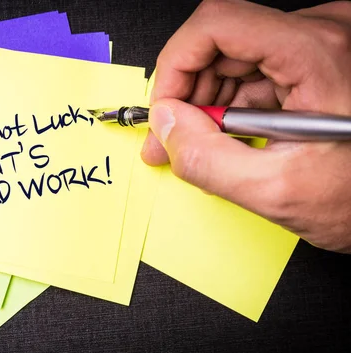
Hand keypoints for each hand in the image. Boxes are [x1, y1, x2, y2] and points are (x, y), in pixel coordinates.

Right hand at [142, 0, 350, 251]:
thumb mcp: (276, 191)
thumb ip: (207, 159)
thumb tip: (166, 126)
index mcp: (319, 54)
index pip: (217, 24)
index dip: (175, 65)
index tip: (164, 106)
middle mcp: (324, 35)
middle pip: (220, 43)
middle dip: (185, 94)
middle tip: (169, 138)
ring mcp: (321, 46)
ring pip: (232, 59)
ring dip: (206, 103)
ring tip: (203, 145)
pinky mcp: (315, 61)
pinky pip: (253, 71)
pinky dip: (230, 105)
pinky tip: (230, 137)